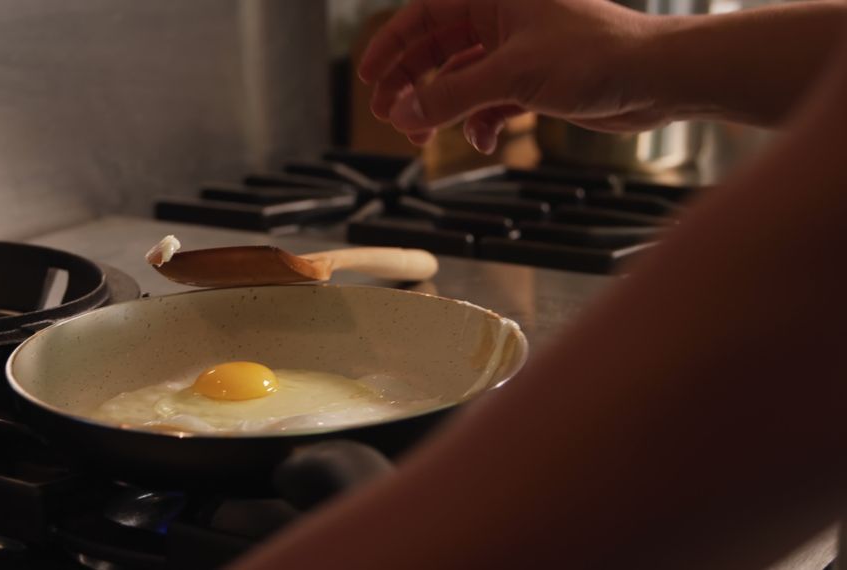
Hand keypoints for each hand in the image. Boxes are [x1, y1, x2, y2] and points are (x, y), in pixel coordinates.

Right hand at [359, 0, 671, 153]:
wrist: (656, 78)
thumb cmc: (597, 54)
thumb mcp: (510, 75)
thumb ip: (451, 96)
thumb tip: (403, 113)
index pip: (424, 15)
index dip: (391, 46)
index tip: (368, 78)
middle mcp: (503, 17)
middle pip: (437, 49)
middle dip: (412, 84)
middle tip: (389, 115)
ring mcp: (518, 50)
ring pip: (461, 79)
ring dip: (442, 109)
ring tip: (423, 137)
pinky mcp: (535, 79)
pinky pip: (489, 100)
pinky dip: (480, 121)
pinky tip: (483, 138)